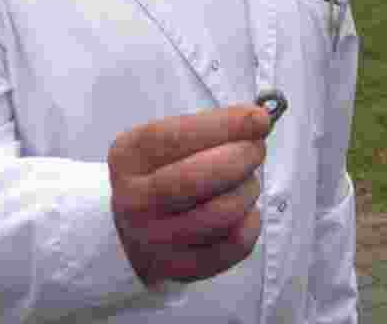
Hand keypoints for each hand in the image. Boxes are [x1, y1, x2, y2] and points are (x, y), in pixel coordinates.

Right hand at [107, 105, 270, 288]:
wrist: (132, 228)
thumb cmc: (160, 172)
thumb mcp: (165, 141)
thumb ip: (206, 129)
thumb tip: (257, 120)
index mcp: (128, 158)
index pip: (175, 137)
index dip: (222, 126)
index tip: (258, 118)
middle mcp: (135, 200)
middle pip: (198, 178)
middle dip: (241, 157)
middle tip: (256, 148)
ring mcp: (155, 238)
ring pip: (221, 213)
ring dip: (248, 190)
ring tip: (247, 180)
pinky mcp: (180, 267)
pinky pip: (232, 245)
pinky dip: (251, 222)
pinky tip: (246, 210)